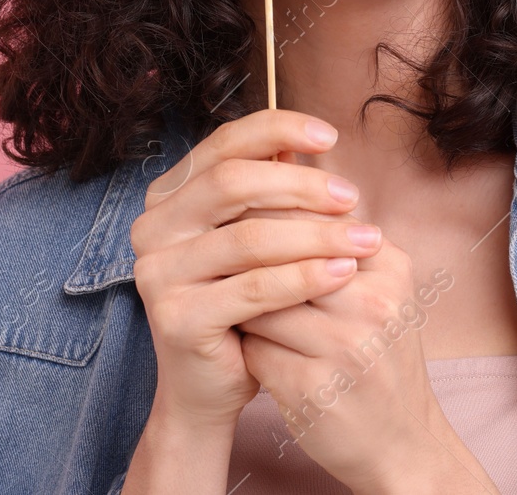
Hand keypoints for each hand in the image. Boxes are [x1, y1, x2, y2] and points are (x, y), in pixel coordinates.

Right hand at [128, 109, 385, 428]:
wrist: (209, 387)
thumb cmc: (241, 305)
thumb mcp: (255, 239)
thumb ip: (270, 192)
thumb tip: (311, 141)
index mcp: (167, 197)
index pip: (223, 145)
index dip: (277, 129)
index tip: (329, 136)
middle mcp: (152, 228)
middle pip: (233, 183)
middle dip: (302, 185)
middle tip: (351, 197)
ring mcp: (158, 273)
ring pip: (249, 238)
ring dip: (316, 235)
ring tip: (364, 240)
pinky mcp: (177, 317)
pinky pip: (254, 288)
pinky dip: (305, 277)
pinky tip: (343, 273)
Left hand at [235, 233, 501, 494]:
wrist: (403, 443)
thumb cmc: (379, 356)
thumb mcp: (379, 289)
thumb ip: (335, 239)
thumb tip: (278, 170)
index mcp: (390, 268)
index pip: (313, 220)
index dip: (269, 218)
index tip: (243, 225)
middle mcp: (374, 304)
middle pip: (283, 257)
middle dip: (249, 261)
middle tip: (224, 264)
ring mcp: (345, 349)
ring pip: (261, 303)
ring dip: (242, 307)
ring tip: (237, 308)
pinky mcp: (313, 389)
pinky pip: (254, 351)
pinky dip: (247, 349)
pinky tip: (252, 352)